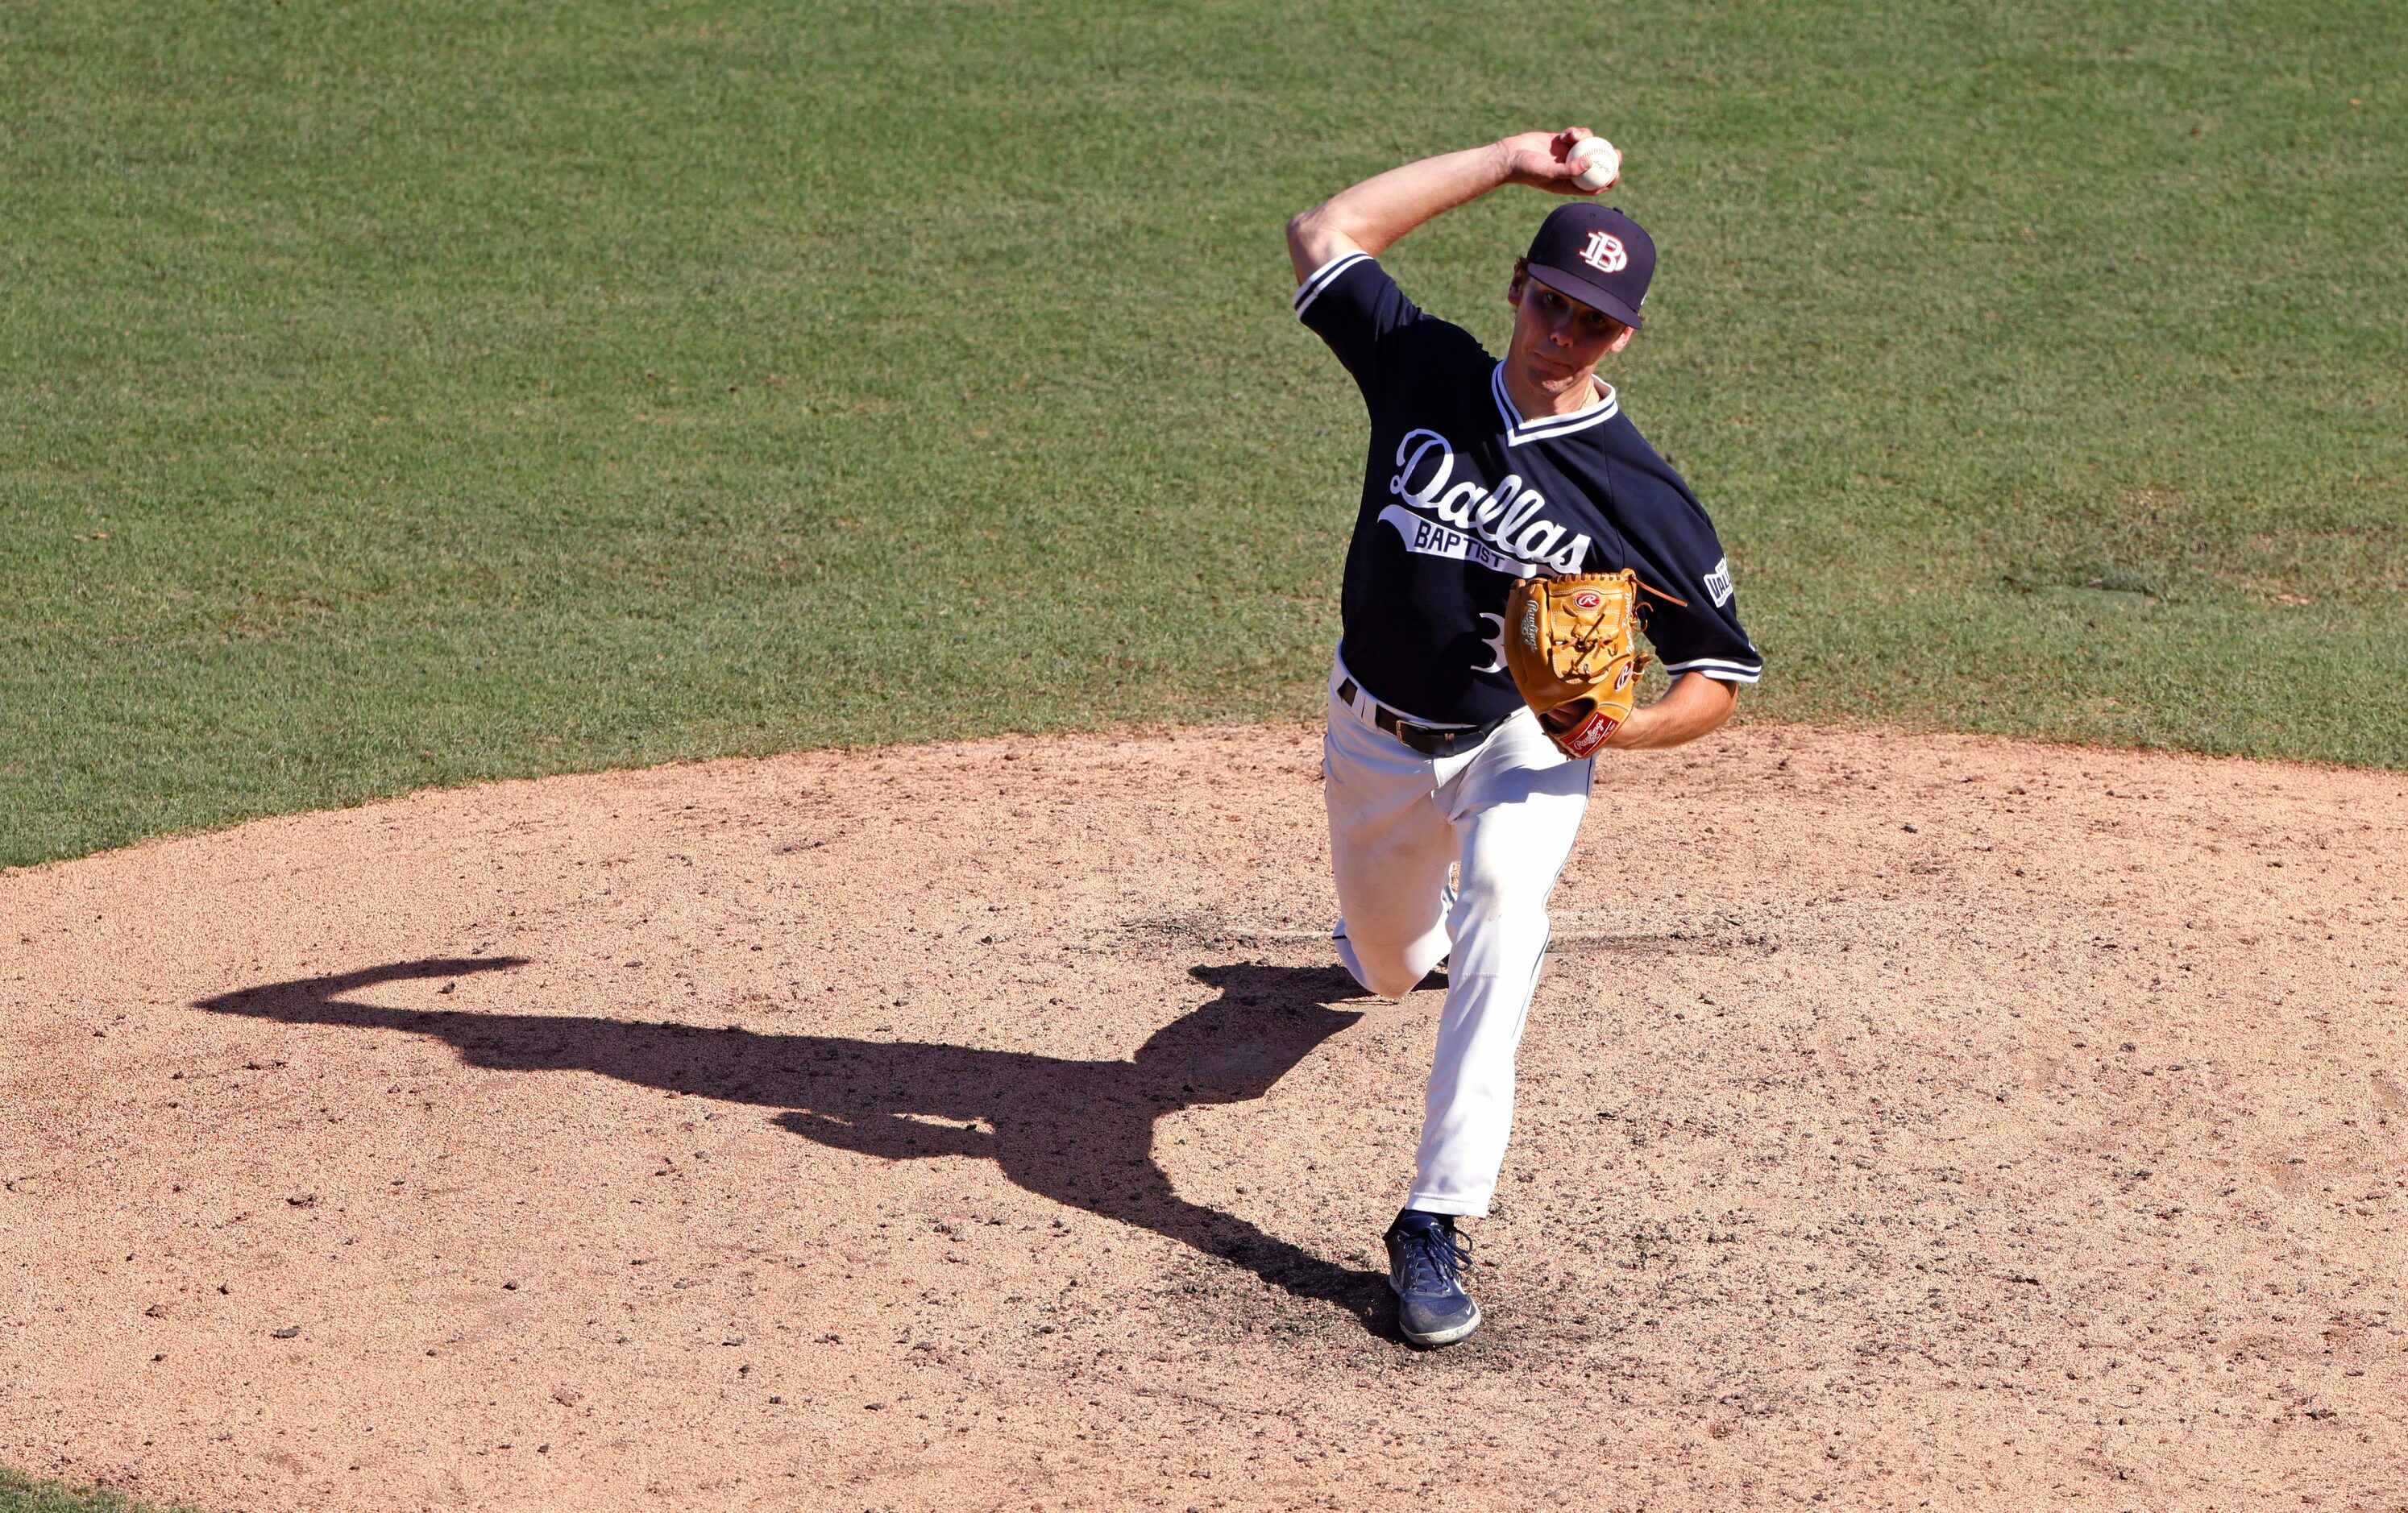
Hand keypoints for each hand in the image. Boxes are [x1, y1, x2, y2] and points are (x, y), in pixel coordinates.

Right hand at [1495, 128, 1609, 196]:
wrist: (1509, 156)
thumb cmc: (1527, 170)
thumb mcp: (1548, 172)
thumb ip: (1569, 170)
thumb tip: (1590, 164)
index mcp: (1570, 183)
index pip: (1594, 185)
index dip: (1608, 180)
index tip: (1617, 173)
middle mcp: (1570, 169)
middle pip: (1596, 165)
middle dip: (1608, 158)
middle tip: (1616, 152)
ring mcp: (1566, 155)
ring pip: (1587, 146)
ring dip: (1587, 139)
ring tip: (1575, 136)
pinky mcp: (1561, 141)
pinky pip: (1576, 136)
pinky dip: (1575, 132)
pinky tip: (1568, 133)